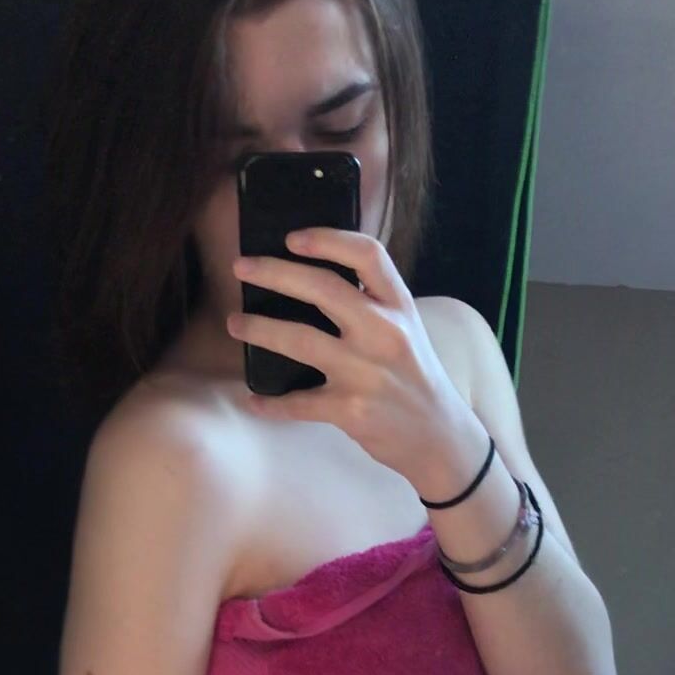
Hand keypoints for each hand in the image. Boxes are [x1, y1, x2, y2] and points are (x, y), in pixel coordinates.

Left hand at [228, 227, 464, 485]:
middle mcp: (385, 334)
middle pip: (323, 289)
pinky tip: (252, 400)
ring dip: (260, 329)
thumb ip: (372, 304)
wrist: (439, 437)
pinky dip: (270, 403)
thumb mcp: (406, 330)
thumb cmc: (414, 378)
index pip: (367, 255)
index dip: (327, 239)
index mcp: (399, 306)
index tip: (292, 237)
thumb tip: (310, 281)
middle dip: (274, 273)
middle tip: (241, 266)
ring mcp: (367, 373)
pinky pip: (298, 403)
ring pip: (301, 340)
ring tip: (234, 322)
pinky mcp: (351, 411)